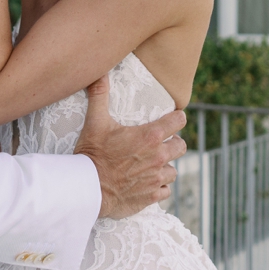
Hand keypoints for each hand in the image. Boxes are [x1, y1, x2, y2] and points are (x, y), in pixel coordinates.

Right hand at [75, 75, 186, 217]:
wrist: (87, 188)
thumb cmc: (92, 153)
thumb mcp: (95, 121)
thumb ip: (100, 94)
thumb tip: (99, 72)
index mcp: (150, 136)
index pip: (179, 120)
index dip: (176, 118)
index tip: (171, 119)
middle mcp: (158, 157)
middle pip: (181, 146)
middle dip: (173, 143)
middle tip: (159, 143)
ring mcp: (156, 178)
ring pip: (173, 170)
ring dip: (165, 167)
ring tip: (151, 165)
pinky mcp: (151, 196)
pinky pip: (165, 190)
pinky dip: (158, 187)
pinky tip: (147, 183)